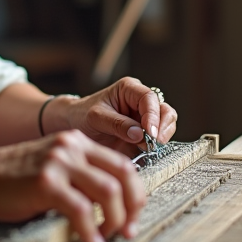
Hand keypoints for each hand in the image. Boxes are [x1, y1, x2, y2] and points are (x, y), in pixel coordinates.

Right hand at [0, 130, 145, 241]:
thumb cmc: (15, 179)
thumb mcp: (54, 168)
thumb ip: (81, 178)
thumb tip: (112, 206)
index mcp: (78, 143)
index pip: (123, 164)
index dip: (135, 193)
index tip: (133, 216)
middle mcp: (72, 147)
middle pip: (123, 175)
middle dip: (132, 207)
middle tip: (128, 230)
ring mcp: (59, 163)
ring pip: (108, 191)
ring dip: (115, 219)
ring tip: (109, 237)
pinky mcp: (46, 182)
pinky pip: (81, 209)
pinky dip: (91, 230)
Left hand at [48, 78, 177, 156]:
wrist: (75, 126)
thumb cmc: (83, 115)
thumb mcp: (96, 118)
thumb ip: (117, 124)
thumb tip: (140, 134)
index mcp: (129, 89)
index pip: (149, 98)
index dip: (153, 115)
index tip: (150, 133)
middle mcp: (141, 101)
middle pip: (164, 110)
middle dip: (163, 126)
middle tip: (155, 142)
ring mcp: (144, 118)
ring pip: (166, 123)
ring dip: (162, 136)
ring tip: (150, 148)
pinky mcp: (145, 133)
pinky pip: (159, 138)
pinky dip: (158, 145)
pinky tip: (149, 152)